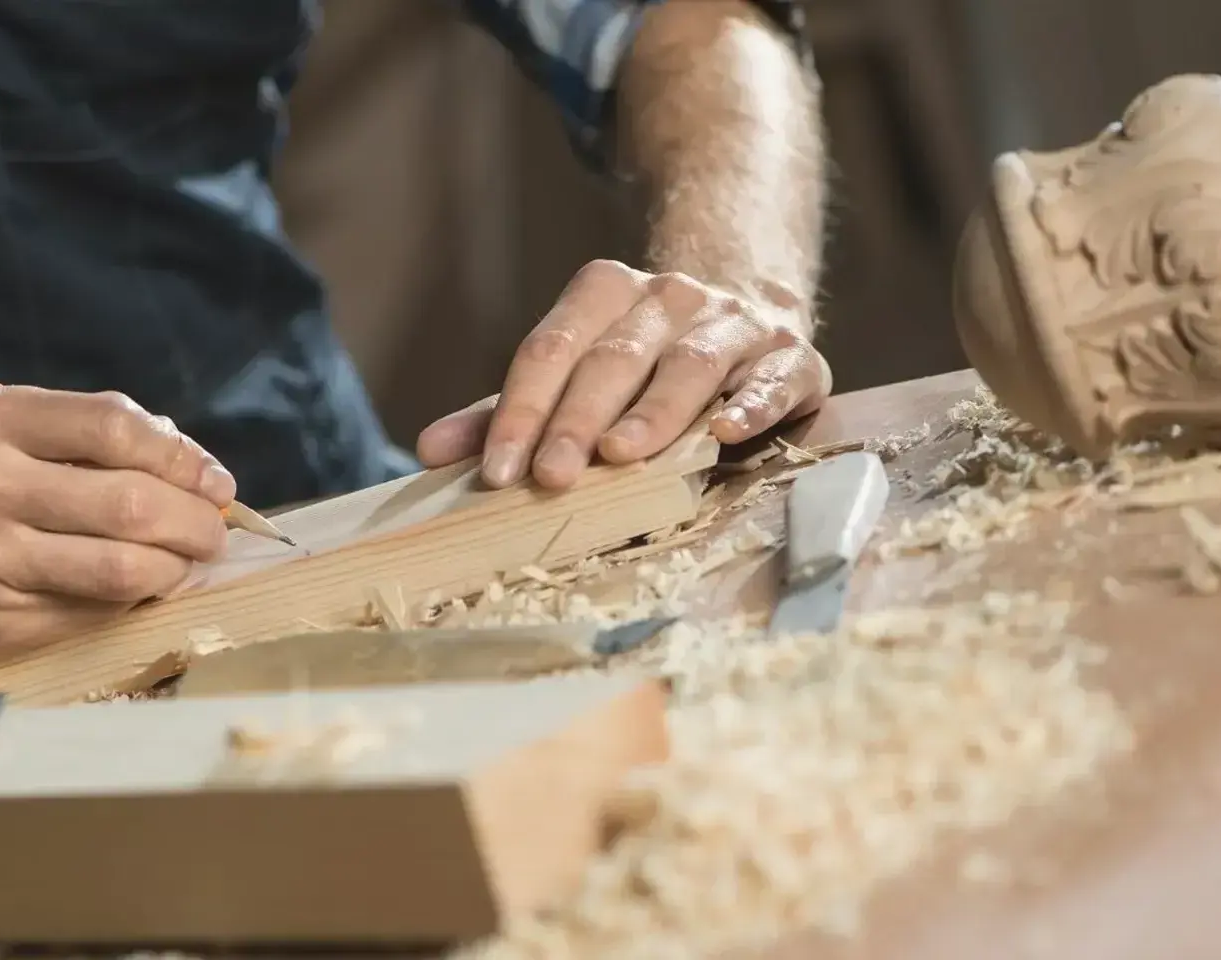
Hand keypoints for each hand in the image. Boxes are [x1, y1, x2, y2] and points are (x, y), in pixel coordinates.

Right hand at [0, 386, 234, 679]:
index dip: (183, 457)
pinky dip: (135, 604)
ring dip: (175, 570)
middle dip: (195, 522)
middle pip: (131, 501)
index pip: (115, 427)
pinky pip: (96, 612)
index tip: (216, 483)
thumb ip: (87, 440)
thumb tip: (196, 470)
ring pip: (124, 568)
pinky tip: (140, 594)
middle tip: (215, 534)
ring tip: (187, 566)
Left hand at [416, 260, 829, 487]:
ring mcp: (732, 323)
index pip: (550, 349)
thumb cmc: (642, 360)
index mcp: (604, 293)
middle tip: (550, 477)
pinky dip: (750, 404)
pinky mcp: (790, 356)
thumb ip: (507, 410)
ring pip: (688, 365)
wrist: (749, 313)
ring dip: (653, 413)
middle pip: (613, 359)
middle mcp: (668, 298)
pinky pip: (772, 378)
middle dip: (576, 420)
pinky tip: (726, 433)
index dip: (520, 410)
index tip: (496, 469)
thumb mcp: (571, 372)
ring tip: (621, 456)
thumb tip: (429, 452)